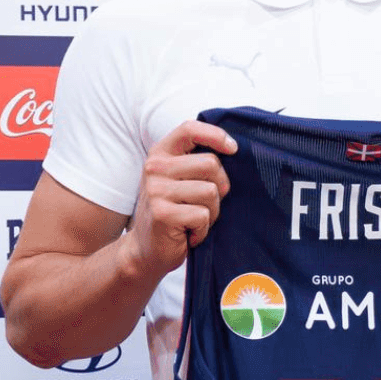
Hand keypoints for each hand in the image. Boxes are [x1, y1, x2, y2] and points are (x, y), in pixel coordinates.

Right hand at [120, 120, 237, 281]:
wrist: (146, 250)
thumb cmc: (172, 211)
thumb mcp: (179, 180)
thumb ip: (196, 162)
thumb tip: (233, 150)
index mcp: (160, 153)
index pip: (190, 129)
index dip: (216, 135)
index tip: (232, 149)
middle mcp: (154, 168)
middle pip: (210, 163)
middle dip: (220, 186)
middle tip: (207, 203)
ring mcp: (156, 190)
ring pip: (210, 191)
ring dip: (212, 211)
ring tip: (196, 219)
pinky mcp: (162, 214)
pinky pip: (203, 215)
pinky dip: (203, 229)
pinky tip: (189, 233)